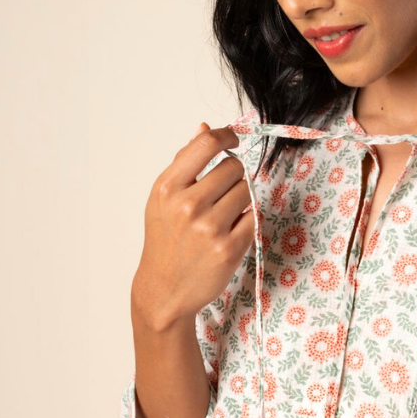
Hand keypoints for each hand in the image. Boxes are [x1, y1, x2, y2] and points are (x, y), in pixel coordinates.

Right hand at [131, 122, 254, 331]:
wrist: (164, 289)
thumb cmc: (165, 241)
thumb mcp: (162, 198)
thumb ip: (184, 162)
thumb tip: (205, 128)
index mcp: (168, 187)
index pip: (206, 144)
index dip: (227, 136)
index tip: (233, 140)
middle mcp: (188, 205)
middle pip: (233, 167)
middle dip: (233, 176)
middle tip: (222, 193)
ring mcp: (210, 228)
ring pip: (246, 190)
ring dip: (241, 199)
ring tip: (223, 215)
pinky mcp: (230, 248)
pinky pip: (253, 217)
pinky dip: (247, 220)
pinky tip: (230, 231)